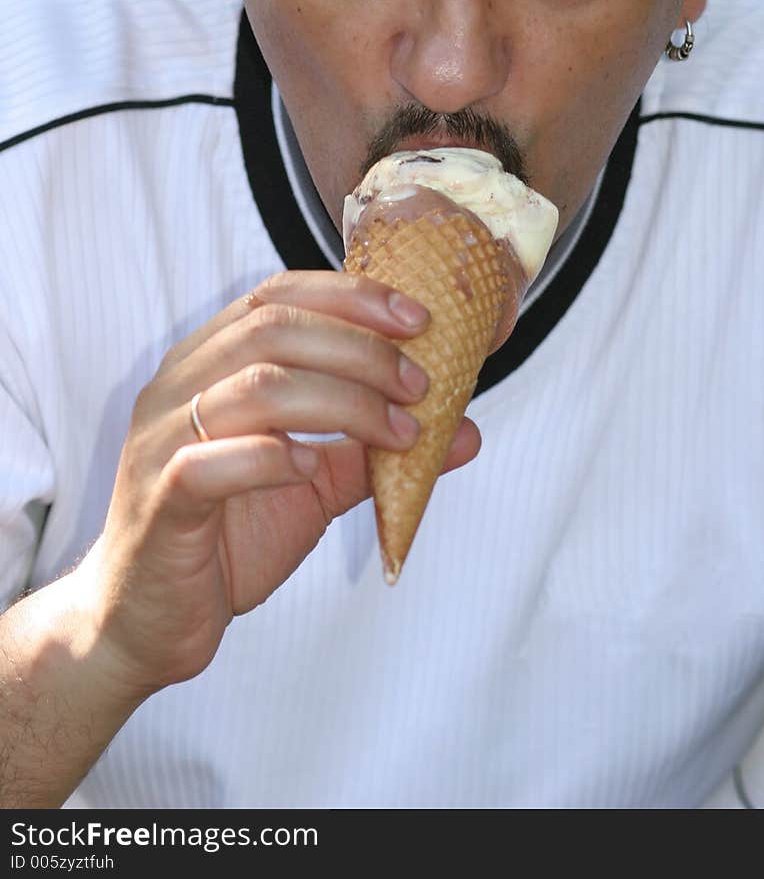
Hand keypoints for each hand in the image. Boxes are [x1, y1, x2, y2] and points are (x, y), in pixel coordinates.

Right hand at [81, 272, 480, 699]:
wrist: (146, 622)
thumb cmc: (226, 538)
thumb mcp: (314, 485)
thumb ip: (377, 451)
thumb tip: (465, 432)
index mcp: (209, 362)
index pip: (278, 295)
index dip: (351, 296)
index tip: (418, 318)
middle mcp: (179, 386)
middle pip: (275, 328)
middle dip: (362, 349)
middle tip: (420, 385)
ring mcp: (162, 439)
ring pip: (257, 383)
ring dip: (343, 401)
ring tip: (399, 433)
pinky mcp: (160, 499)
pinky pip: (214, 460)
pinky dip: (275, 457)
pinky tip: (313, 469)